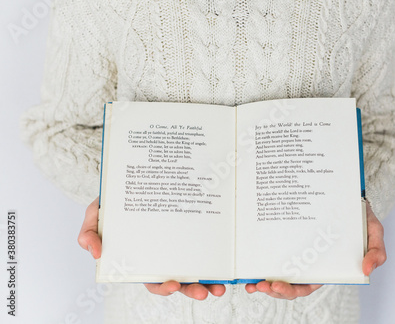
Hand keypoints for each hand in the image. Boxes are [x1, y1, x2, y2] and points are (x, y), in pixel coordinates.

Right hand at [77, 197, 225, 299]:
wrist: (132, 182)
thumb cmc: (113, 204)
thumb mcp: (96, 216)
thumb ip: (89, 233)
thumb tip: (95, 252)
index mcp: (141, 259)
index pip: (152, 280)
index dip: (162, 287)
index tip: (172, 285)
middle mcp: (162, 256)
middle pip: (178, 280)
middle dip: (193, 290)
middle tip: (207, 292)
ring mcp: (178, 246)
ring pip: (195, 270)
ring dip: (209, 282)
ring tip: (221, 287)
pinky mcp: (191, 233)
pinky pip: (204, 248)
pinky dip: (215, 258)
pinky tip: (225, 260)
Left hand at [245, 200, 385, 298]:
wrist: (346, 193)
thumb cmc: (358, 216)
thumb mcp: (373, 232)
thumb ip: (376, 252)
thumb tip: (367, 269)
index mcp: (325, 267)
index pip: (306, 286)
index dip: (291, 291)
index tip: (277, 286)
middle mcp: (308, 261)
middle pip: (288, 284)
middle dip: (273, 289)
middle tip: (260, 285)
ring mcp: (296, 250)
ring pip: (277, 271)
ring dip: (263, 280)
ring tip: (251, 281)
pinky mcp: (287, 237)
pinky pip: (272, 252)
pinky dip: (260, 260)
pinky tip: (250, 263)